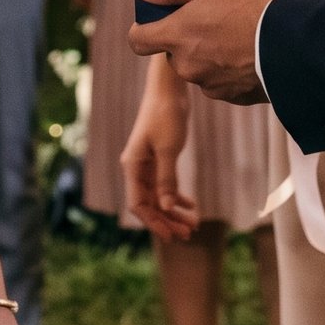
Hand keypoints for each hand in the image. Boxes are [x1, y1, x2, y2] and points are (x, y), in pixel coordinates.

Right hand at [121, 76, 198, 240]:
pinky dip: (176, 196)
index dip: (154, 222)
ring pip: (159, 196)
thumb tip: (167, 207)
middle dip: (167, 220)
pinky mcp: (158, 158)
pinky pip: (165, 184)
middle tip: (188, 234)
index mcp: (132, 167)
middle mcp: (136, 168)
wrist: (168, 89)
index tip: (171, 236)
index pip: (138, 204)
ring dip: (174, 211)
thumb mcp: (168, 149)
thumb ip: (167, 179)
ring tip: (192, 224)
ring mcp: (147, 164)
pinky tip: (190, 205)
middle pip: (149, 204)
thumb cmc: (165, 115)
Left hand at [128, 0, 277, 105]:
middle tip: (215, 14)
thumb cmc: (250, 5)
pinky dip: (232, 67)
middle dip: (187, 36)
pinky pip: (225, 80)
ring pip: (200, 66)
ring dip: (211, 52)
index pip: (137, 40)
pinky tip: (253, 50)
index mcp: (175, 37)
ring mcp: (211, 85)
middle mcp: (187, 66)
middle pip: (173, 52)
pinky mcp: (235, 96)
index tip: (160, 16)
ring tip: (240, 31)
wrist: (294, 43)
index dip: (144, 27)